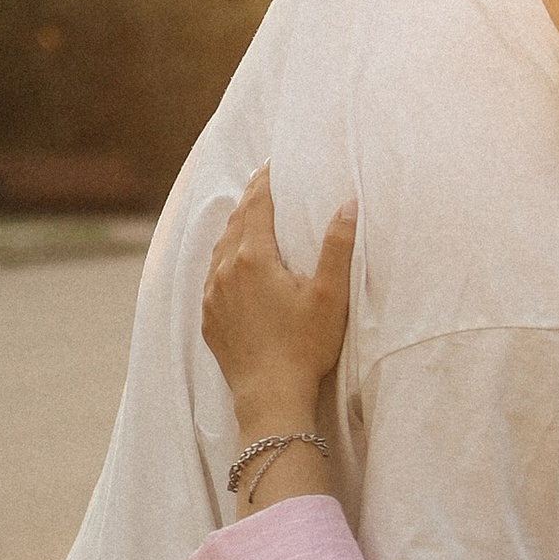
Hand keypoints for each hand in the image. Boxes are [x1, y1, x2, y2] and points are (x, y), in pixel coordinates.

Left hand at [201, 166, 355, 428]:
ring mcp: (213, 295)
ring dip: (235, 227)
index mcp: (254, 257)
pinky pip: (212, 276)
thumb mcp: (330, 295)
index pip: (257, 204)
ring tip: (248, 216)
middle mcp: (226, 270)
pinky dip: (224, 258)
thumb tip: (348, 204)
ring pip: (220, 247)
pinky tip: (233, 264)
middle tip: (263, 182)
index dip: (266, 180)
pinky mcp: (210, 318)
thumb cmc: (304, 347)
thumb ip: (338, 246)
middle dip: (251, 198)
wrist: (269, 396)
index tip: (273, 163)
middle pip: (236, 221)